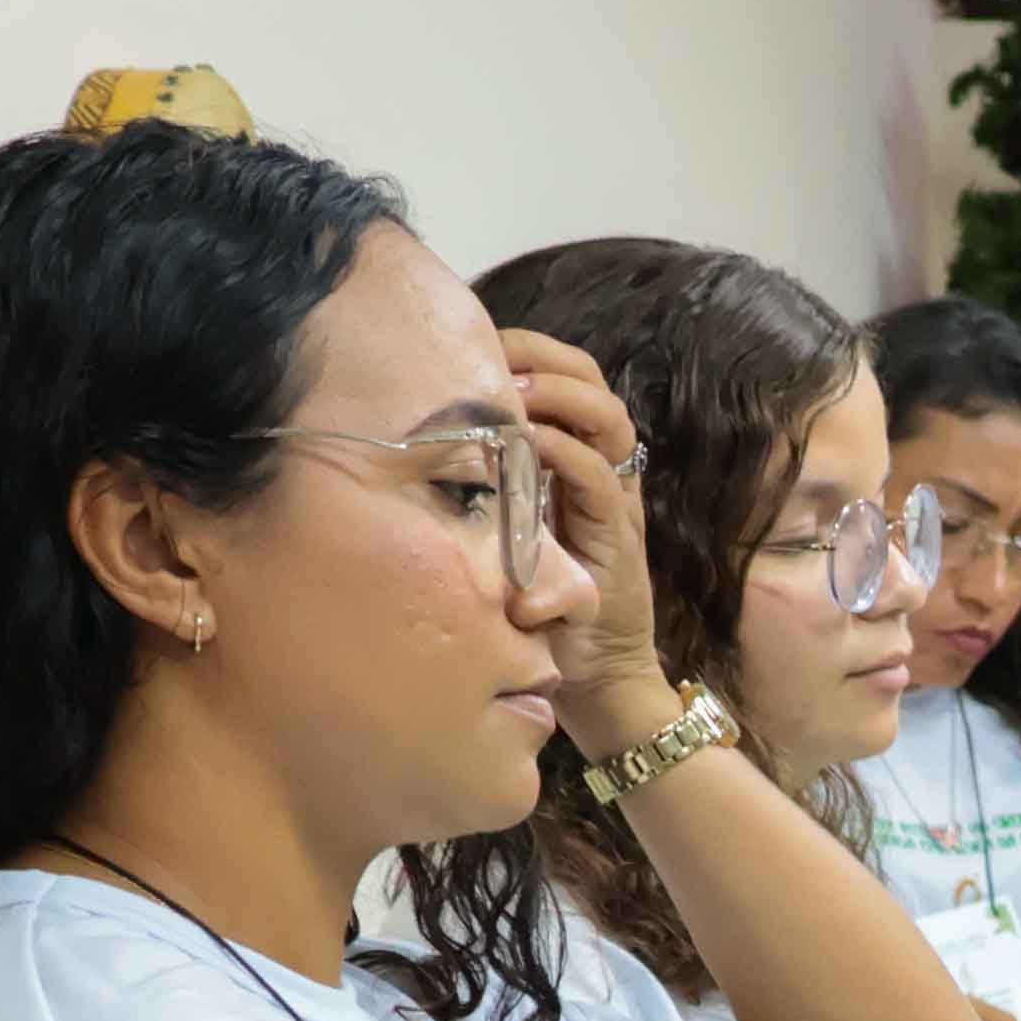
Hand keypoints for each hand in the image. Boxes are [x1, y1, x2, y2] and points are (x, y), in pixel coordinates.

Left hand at [502, 328, 678, 757]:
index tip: (479, 338)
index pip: (568, 382)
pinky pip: (600, 479)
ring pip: (608, 420)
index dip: (532, 351)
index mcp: (572, 464)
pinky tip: (528, 442)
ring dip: (561, 394)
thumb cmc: (532, 612)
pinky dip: (566, 453)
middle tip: (496, 352)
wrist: (592, 681)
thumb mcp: (495, 535)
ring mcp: (613, 505)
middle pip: (593, 385)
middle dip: (546, 357)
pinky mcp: (617, 540)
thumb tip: (403, 449)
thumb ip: (475, 494)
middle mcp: (601, 474)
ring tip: (517, 388)